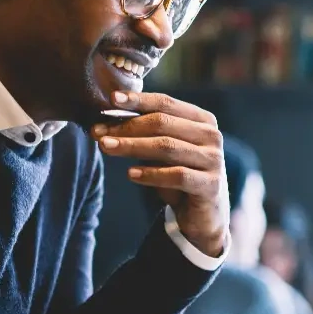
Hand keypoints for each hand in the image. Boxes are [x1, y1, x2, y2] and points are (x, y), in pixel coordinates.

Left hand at [92, 91, 227, 256]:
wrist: (204, 214)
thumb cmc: (179, 175)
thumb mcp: (163, 151)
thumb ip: (143, 135)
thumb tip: (103, 124)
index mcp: (202, 120)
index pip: (166, 103)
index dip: (138, 100)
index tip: (111, 99)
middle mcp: (211, 136)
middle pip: (163, 123)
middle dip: (127, 126)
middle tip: (99, 132)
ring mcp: (213, 160)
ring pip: (167, 147)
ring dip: (133, 146)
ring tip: (107, 148)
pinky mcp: (210, 185)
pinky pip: (177, 175)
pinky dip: (151, 174)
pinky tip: (131, 174)